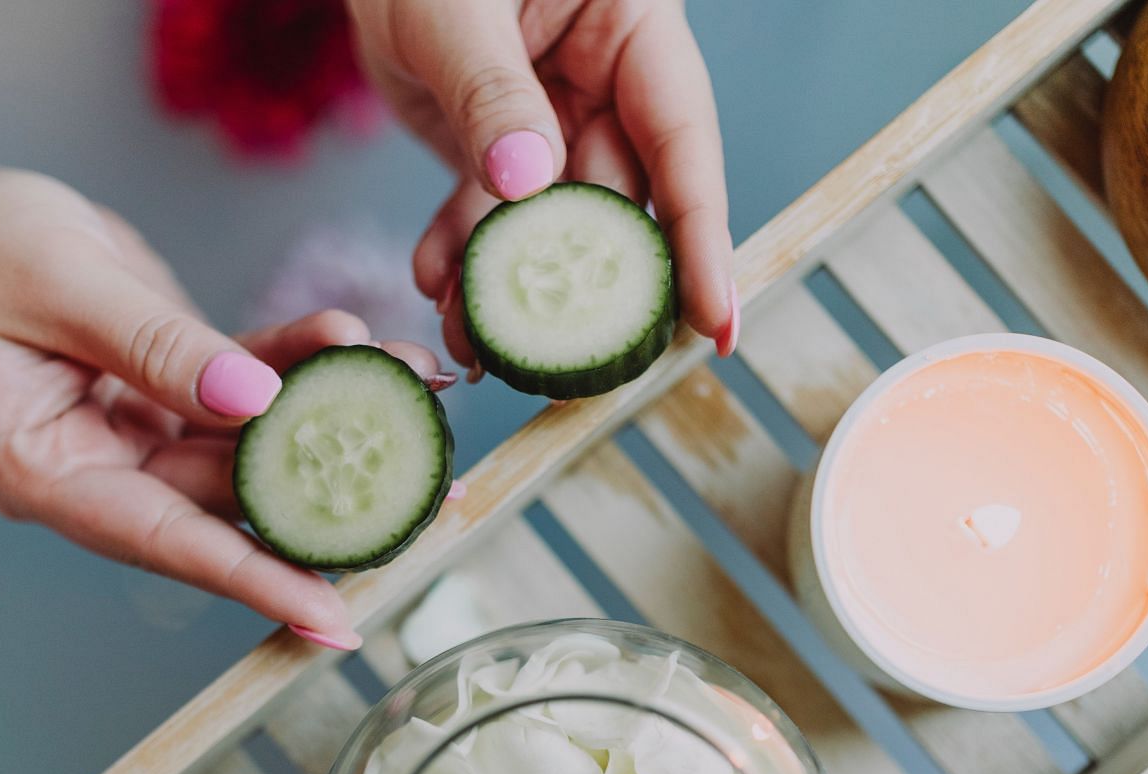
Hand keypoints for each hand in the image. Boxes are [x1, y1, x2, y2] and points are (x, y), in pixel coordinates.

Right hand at [0, 168, 446, 647]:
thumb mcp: (59, 284)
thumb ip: (156, 347)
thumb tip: (256, 403)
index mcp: (44, 472)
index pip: (160, 540)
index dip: (249, 577)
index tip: (330, 616)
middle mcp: (95, 473)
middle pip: (222, 508)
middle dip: (322, 503)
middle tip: (424, 509)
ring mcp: (135, 438)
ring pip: (250, 449)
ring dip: (332, 421)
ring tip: (419, 401)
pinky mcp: (169, 393)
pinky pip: (248, 391)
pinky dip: (304, 368)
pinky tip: (362, 345)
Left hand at [347, 0, 736, 365]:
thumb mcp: (453, 11)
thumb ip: (492, 93)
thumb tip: (530, 185)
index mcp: (632, 23)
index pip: (681, 141)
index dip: (700, 239)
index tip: (713, 322)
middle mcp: (607, 76)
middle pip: (617, 200)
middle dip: (584, 286)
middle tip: (563, 364)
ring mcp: (554, 117)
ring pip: (549, 224)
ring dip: (509, 286)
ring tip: (469, 342)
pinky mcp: (498, 145)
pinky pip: (490, 215)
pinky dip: (463, 254)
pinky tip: (435, 284)